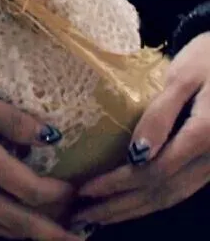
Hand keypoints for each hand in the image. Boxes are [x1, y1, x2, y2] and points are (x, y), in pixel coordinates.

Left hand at [74, 32, 209, 226]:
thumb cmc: (207, 59)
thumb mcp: (183, 76)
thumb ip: (162, 112)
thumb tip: (137, 153)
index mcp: (205, 135)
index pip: (155, 171)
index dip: (119, 184)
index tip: (85, 189)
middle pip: (161, 192)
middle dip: (120, 207)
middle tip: (80, 217)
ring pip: (171, 197)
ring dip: (133, 211)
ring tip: (97, 217)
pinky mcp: (208, 163)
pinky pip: (179, 189)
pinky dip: (151, 201)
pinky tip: (128, 204)